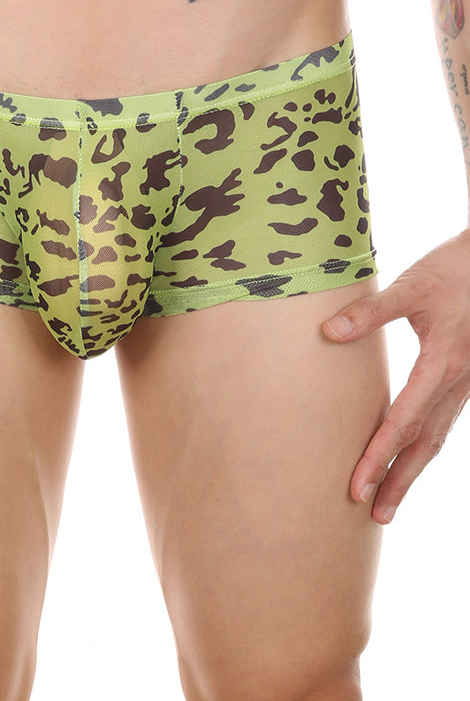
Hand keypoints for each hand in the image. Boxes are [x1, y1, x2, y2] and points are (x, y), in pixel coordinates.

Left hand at [322, 229, 469, 524]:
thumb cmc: (454, 270)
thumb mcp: (412, 285)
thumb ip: (371, 311)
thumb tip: (328, 332)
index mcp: (442, 364)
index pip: (402, 422)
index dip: (377, 456)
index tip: (355, 486)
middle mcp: (457, 382)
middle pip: (425, 444)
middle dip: (398, 481)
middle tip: (373, 515)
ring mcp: (465, 382)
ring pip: (438, 437)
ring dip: (413, 471)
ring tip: (390, 502)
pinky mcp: (465, 376)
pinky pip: (444, 421)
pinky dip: (426, 446)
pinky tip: (411, 456)